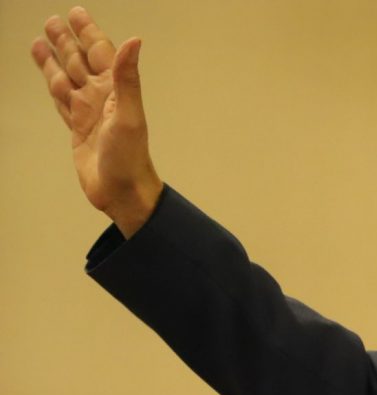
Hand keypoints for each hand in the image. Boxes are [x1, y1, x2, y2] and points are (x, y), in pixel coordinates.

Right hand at [31, 6, 161, 234]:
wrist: (122, 192)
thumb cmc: (130, 158)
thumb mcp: (129, 115)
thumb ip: (128, 78)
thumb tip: (134, 41)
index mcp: (114, 91)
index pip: (100, 53)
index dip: (88, 33)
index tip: (76, 13)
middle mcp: (100, 98)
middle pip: (79, 61)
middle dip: (66, 40)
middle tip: (53, 20)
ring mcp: (88, 113)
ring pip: (66, 77)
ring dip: (55, 59)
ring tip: (41, 40)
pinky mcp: (78, 128)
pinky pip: (61, 100)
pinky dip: (52, 85)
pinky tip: (49, 76)